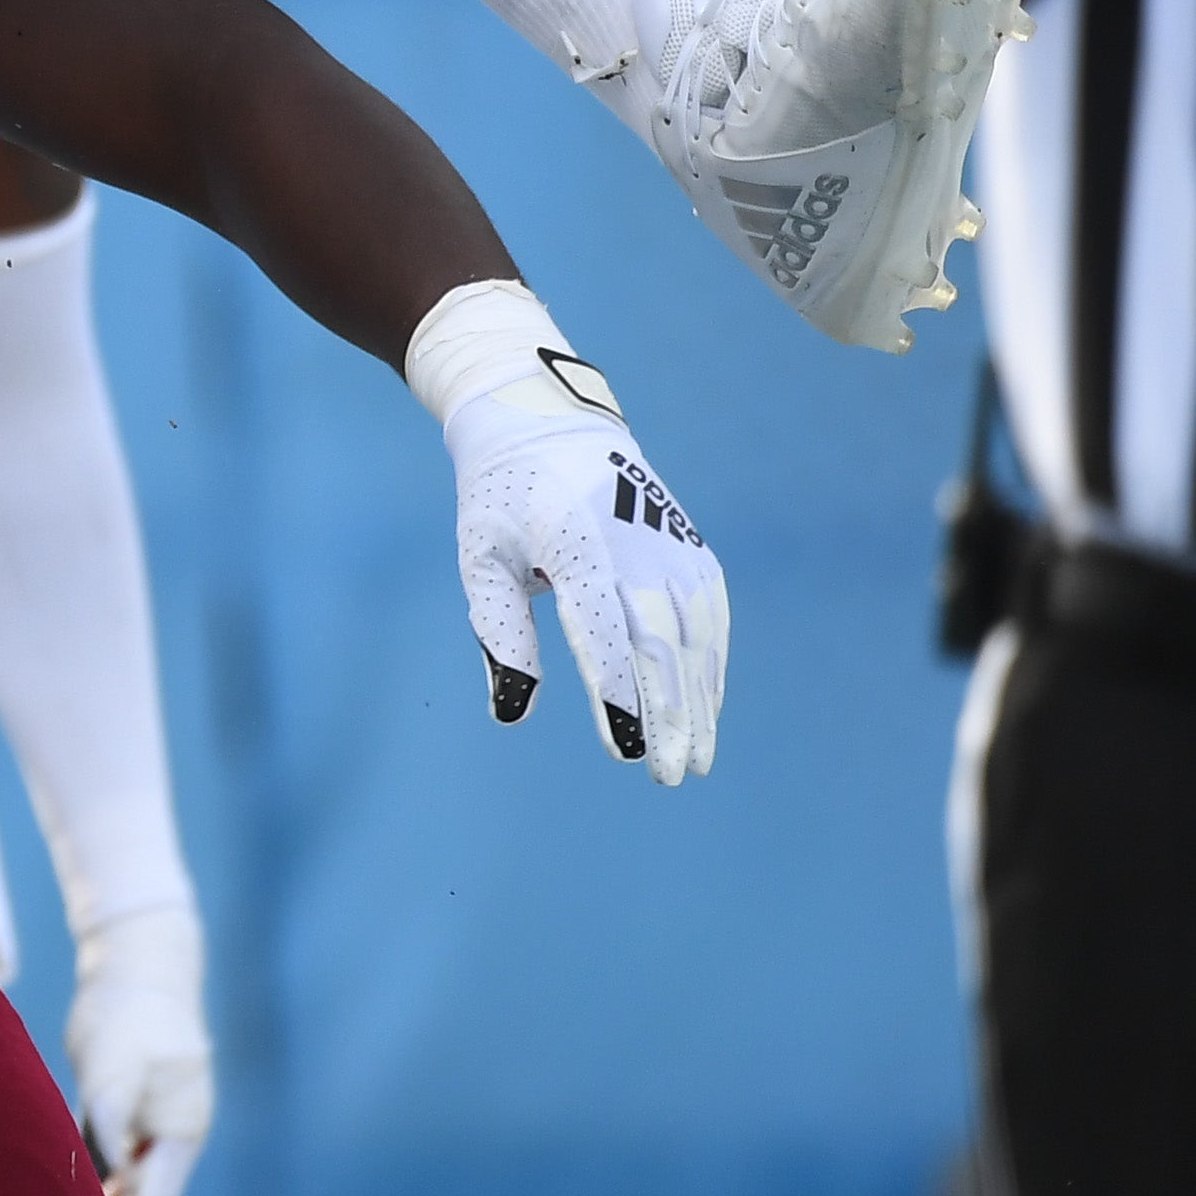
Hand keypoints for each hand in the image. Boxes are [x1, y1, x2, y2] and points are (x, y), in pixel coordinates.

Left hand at [68, 901, 213, 1195]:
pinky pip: (106, 1158)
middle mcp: (169, 1133)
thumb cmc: (128, 1007)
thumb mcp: (116, 1061)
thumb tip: (114, 1173)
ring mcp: (148, 1121)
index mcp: (181, 1130)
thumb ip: (111, 1115)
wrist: (131, 957)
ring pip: (122, 1183)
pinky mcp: (123, 1105)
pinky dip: (91, 1184)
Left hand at [444, 365, 728, 784]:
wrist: (547, 421)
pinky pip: (710, 608)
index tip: (625, 751)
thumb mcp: (481, 558)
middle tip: (670, 773)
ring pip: (696, 630)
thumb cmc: (501, 498)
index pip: (603, 631)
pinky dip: (714, 659)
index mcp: (573, 542)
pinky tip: (708, 702)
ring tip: (698, 756)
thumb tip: (513, 712)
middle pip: (661, 639)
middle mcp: (632, 542)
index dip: (619, 694)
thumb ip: (500, 633)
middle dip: (671, 712)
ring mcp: (668, 539)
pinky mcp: (687, 542)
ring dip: (702, 697)